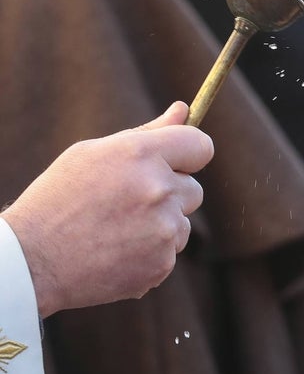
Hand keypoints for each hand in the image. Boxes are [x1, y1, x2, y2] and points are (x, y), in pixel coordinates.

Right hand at [1, 102, 213, 316]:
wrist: (33, 261)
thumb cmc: (59, 200)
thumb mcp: (93, 155)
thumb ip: (147, 134)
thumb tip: (183, 111)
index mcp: (140, 155)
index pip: (200, 145)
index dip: (191, 154)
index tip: (181, 162)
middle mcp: (158, 189)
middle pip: (194, 190)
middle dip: (170, 196)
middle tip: (129, 205)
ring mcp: (163, 229)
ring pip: (182, 224)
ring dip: (161, 227)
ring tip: (117, 231)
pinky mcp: (163, 262)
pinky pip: (170, 252)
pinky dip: (151, 254)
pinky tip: (117, 253)